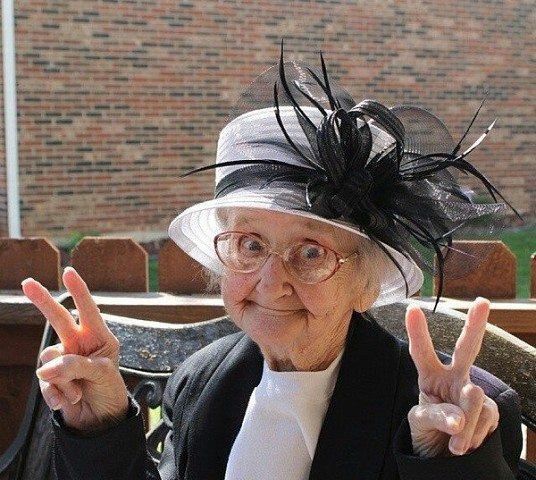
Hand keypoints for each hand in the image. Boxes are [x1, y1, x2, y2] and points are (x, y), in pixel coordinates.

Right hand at [22, 267, 128, 432]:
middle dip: (43, 300)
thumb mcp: (103, 375)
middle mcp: (79, 344)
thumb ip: (77, 366)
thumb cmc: (111, 390)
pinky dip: (55, 393)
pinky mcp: (51, 378)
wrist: (101, 420)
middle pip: (58, 319)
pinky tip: (68, 401)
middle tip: (27, 282)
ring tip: (80, 392)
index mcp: (99, 337)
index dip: (79, 291)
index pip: (89, 310)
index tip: (69, 272)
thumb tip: (45, 368)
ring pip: (48, 359)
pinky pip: (44, 381)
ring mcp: (63, 360)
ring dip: (62, 379)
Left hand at [405, 297, 499, 457]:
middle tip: (482, 302)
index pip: (421, 352)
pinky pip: (484, 419)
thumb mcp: (420, 421)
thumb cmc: (427, 428)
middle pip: (465, 349)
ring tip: (454, 444)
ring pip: (473, 398)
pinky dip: (472, 437)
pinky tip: (464, 446)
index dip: (417, 331)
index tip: (412, 308)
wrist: (444, 455)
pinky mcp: (490, 410)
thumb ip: (436, 416)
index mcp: (429, 375)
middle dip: (475, 325)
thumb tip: (459, 419)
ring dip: (463, 425)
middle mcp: (453, 377)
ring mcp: (473, 392)